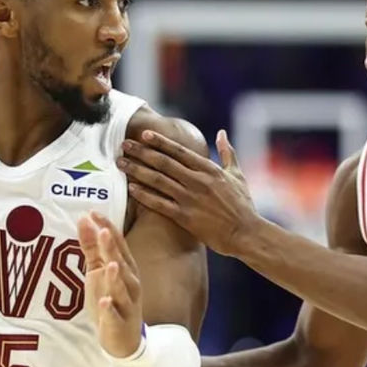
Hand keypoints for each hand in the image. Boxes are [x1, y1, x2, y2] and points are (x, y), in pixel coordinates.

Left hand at [77, 211, 143, 358]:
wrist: (124, 340)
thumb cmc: (111, 300)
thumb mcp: (98, 272)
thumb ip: (92, 247)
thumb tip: (84, 220)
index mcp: (125, 268)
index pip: (118, 245)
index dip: (107, 228)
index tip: (93, 212)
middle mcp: (129, 284)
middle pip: (122, 263)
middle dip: (113, 248)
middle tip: (103, 231)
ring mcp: (126, 304)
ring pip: (122, 288)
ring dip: (116, 276)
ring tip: (110, 264)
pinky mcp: (119, 323)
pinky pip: (114, 315)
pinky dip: (110, 308)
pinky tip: (104, 302)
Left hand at [118, 129, 258, 255]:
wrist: (246, 233)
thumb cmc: (242, 204)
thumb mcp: (237, 174)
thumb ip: (227, 152)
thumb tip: (222, 133)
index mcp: (209, 169)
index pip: (180, 151)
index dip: (160, 142)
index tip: (144, 134)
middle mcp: (198, 181)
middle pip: (164, 162)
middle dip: (141, 152)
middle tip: (123, 145)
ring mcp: (190, 199)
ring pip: (158, 180)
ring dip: (137, 170)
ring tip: (121, 163)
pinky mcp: (185, 217)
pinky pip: (159, 203)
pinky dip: (144, 195)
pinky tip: (131, 188)